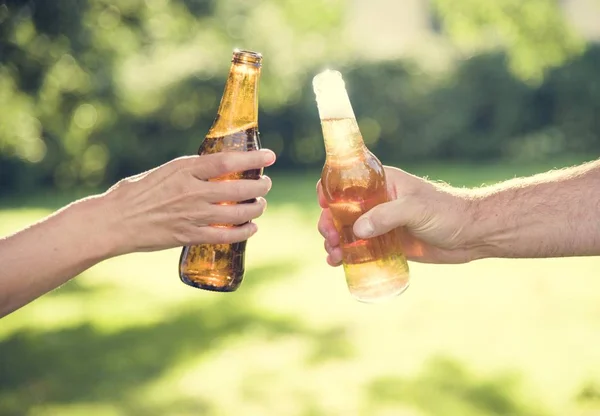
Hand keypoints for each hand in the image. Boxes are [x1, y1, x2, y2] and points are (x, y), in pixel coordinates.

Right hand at [101, 149, 275, 254]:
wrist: (114, 221)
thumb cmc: (136, 193)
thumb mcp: (165, 171)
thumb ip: (190, 171)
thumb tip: (214, 169)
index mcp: (185, 170)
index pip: (228, 161)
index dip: (253, 159)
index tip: (270, 156)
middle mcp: (192, 191)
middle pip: (239, 188)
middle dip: (260, 186)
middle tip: (266, 184)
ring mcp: (192, 215)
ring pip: (238, 213)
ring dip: (256, 208)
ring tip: (260, 204)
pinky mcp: (190, 236)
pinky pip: (226, 236)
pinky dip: (244, 232)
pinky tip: (251, 228)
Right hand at [317, 166, 475, 264]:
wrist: (472, 235)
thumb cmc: (447, 212)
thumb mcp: (415, 208)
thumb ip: (386, 216)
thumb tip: (357, 231)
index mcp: (382, 183)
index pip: (348, 180)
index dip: (330, 189)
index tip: (323, 204)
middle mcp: (377, 202)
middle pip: (342, 210)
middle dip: (329, 223)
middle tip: (330, 237)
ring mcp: (381, 224)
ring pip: (348, 231)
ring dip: (334, 241)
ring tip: (332, 255)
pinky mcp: (387, 244)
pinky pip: (361, 248)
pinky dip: (347, 255)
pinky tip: (337, 263)